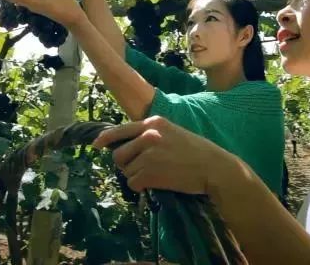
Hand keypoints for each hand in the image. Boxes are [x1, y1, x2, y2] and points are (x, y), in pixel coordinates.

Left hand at [93, 116, 232, 194]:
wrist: (213, 167)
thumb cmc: (197, 152)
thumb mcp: (173, 133)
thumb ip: (151, 135)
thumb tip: (128, 147)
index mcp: (153, 123)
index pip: (121, 130)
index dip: (105, 138)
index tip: (96, 145)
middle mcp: (148, 136)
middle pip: (119, 154)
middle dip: (126, 164)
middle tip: (141, 170)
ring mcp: (148, 154)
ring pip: (126, 170)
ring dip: (136, 176)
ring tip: (155, 176)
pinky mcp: (150, 172)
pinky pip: (133, 183)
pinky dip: (142, 187)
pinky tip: (156, 184)